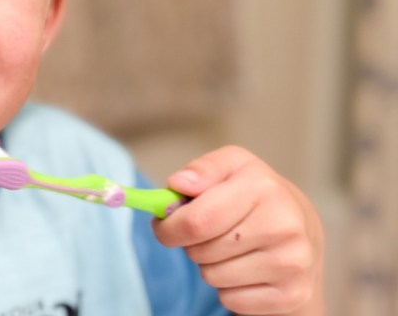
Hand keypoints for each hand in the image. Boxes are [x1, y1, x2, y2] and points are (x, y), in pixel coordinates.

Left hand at [152, 146, 324, 314]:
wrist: (304, 229)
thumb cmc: (255, 195)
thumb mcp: (231, 166)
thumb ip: (202, 170)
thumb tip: (177, 184)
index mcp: (263, 188)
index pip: (197, 220)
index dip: (169, 226)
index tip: (164, 225)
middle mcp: (283, 225)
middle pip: (201, 251)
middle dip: (191, 244)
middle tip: (206, 233)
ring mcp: (292, 263)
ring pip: (212, 277)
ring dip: (210, 266)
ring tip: (231, 248)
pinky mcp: (293, 294)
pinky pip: (231, 300)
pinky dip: (229, 288)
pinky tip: (246, 269)